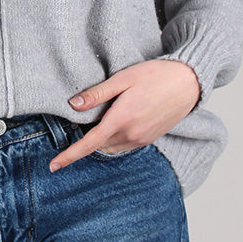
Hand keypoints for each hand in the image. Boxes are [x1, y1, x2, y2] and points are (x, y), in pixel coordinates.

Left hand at [49, 59, 200, 171]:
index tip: (54, 166)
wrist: (189, 83)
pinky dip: (115, 138)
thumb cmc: (156, 76)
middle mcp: (131, 134)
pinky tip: (118, 120)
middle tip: (86, 117)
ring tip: (105, 116)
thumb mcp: (123, 79)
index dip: (69, 156)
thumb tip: (73, 105)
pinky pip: (124, 145)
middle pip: (99, 145)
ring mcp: (142, 139)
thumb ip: (97, 94)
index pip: (89, 144)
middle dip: (87, 137)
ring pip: (111, 147)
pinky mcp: (149, 139)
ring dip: (102, 139)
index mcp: (121, 119)